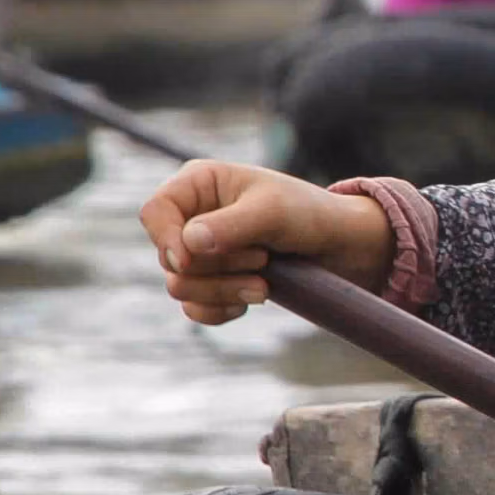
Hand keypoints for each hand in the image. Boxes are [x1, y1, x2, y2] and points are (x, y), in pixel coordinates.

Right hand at [138, 160, 394, 324]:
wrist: (340, 246)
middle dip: (216, 268)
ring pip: (180, 287)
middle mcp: (193, 217)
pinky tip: (251, 300)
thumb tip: (187, 244)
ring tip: (264, 284)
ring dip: (223, 290)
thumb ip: (231, 225)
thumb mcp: (273, 212)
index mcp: (199, 184)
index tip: (189, 259)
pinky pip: (194, 308)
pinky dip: (220, 310)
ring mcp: (200, 253)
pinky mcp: (213, 283)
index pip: (155, 212)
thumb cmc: (308, 214)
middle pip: (169, 258)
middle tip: (261, 259)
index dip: (165, 239)